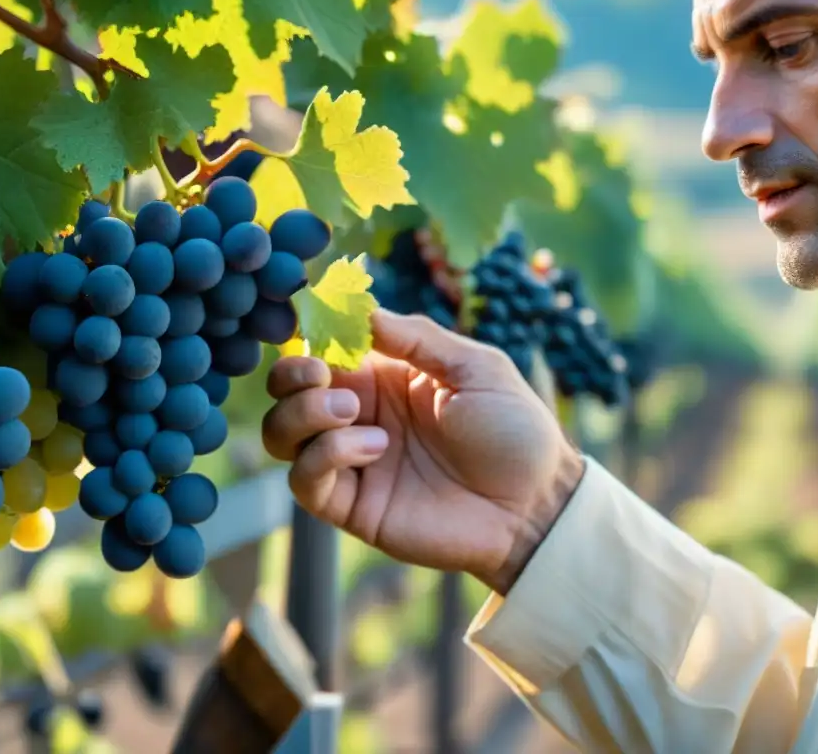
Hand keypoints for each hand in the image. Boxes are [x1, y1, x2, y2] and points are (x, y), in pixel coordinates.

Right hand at [262, 309, 585, 593]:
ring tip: (351, 411)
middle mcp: (359, 416)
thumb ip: (418, 338)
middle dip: (291, 376)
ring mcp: (352, 462)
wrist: (535, 505)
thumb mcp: (475, 367)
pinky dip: (325, 455)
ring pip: (282, 434)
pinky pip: (305, 480)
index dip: (309, 338)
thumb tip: (362, 310)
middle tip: (322, 375)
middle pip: (288, 392)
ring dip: (303, 414)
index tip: (318, 329)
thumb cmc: (514, 431)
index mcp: (384, 377)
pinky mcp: (353, 506)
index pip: (322, 351)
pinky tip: (375, 448)